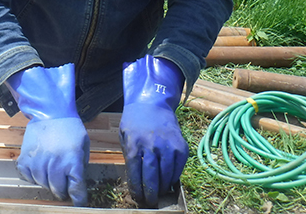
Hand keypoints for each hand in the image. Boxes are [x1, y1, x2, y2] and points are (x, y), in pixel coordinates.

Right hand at [19, 115, 88, 204]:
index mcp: (72, 160)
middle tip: (64, 187)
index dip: (78, 198)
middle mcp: (55, 162)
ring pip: (42, 184)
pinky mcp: (26, 157)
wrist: (51, 111)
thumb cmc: (70, 127)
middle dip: (62, 191)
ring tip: (51, 175)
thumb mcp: (83, 145)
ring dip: (47, 183)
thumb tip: (78, 182)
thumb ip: (81, 164)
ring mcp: (39, 160)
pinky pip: (27, 176)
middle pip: (58, 189)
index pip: (76, 188)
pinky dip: (32, 177)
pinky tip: (39, 170)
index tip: (78, 202)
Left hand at [119, 55, 187, 206]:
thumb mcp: (125, 136)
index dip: (136, 188)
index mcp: (134, 144)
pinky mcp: (181, 145)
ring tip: (159, 193)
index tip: (137, 197)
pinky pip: (178, 167)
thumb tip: (136, 180)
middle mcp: (151, 145)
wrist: (152, 103)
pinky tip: (168, 180)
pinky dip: (174, 176)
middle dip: (150, 193)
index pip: (135, 173)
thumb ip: (130, 156)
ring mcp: (168, 145)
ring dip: (163, 187)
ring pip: (166, 174)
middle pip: (151, 176)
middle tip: (150, 201)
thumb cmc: (134, 123)